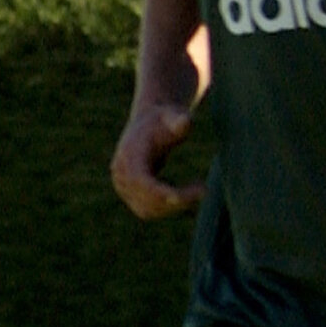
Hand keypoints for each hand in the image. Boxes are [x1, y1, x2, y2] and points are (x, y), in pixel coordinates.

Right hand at [111, 99, 202, 217]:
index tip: (182, 197)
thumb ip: (179, 120)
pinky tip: (185, 192)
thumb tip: (186, 122)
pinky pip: (147, 211)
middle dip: (176, 200)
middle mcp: (121, 172)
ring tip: (198, 189)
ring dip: (174, 207)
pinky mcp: (128, 194)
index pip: (140, 180)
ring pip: (147, 210)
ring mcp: (122, 185)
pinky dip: (168, 208)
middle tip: (204, 189)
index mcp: (130, 154)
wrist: (148, 122)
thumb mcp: (173, 115)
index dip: (159, 191)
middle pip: (145, 198)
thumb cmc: (164, 119)